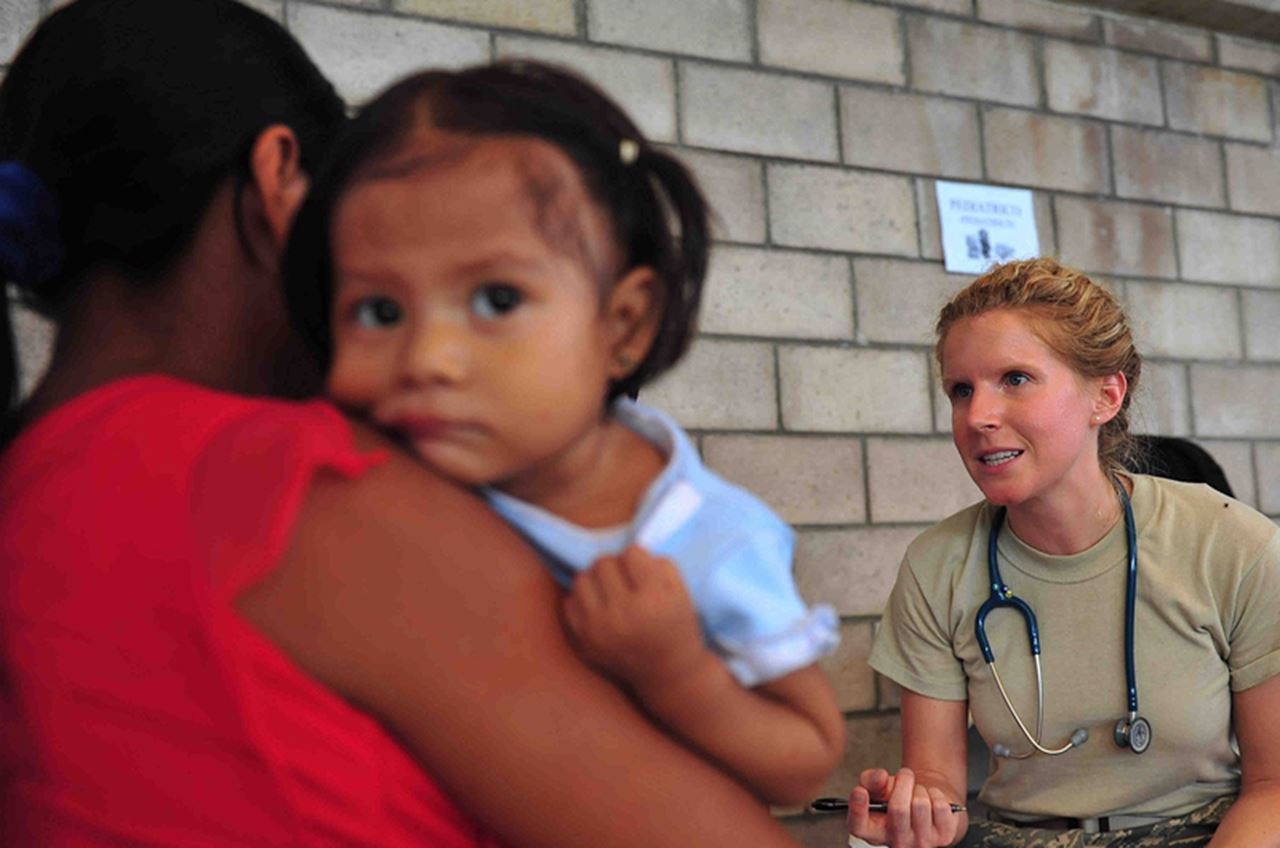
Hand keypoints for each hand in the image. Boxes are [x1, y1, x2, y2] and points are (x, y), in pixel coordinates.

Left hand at [562, 545, 710, 690]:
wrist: (667, 674)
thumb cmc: (677, 627)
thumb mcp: (682, 592)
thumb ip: (659, 563)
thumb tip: (628, 550)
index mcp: (652, 600)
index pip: (631, 553)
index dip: (639, 559)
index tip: (644, 573)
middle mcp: (622, 614)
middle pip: (602, 562)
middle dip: (616, 567)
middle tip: (627, 582)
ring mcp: (598, 629)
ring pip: (581, 578)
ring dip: (596, 581)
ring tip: (611, 593)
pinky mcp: (583, 641)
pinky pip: (569, 602)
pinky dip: (583, 601)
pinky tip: (600, 609)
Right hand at [848, 767, 962, 847]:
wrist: (925, 807)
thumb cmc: (897, 799)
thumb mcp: (877, 788)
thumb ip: (870, 780)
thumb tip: (879, 777)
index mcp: (873, 832)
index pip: (859, 827)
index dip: (857, 810)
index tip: (859, 792)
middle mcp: (896, 843)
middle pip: (898, 809)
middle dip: (903, 782)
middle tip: (904, 775)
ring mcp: (921, 843)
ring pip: (921, 804)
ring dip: (919, 789)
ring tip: (917, 792)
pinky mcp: (944, 838)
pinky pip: (940, 806)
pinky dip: (936, 794)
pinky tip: (931, 800)